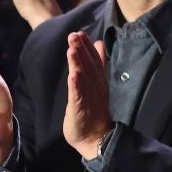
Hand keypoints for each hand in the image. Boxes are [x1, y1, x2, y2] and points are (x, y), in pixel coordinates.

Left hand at [62, 32, 113, 156]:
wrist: (96, 138)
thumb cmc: (94, 110)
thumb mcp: (95, 83)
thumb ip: (97, 63)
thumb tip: (99, 43)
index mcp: (98, 80)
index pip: (93, 60)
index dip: (87, 47)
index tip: (80, 33)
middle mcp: (95, 86)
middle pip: (88, 66)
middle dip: (81, 50)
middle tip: (74, 35)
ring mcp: (89, 97)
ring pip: (83, 78)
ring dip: (78, 64)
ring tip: (72, 49)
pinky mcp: (81, 108)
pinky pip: (79, 96)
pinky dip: (76, 86)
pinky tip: (73, 76)